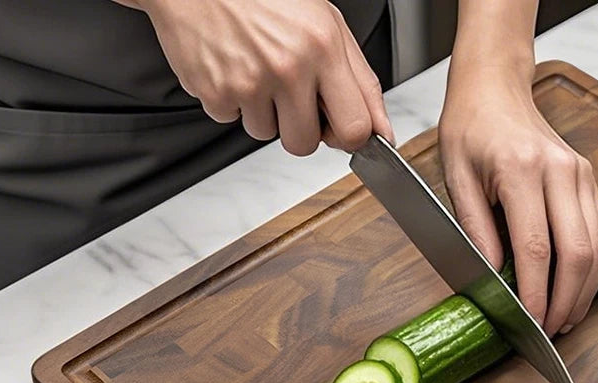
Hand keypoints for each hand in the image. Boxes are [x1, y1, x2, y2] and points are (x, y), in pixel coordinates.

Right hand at [128, 0, 393, 153]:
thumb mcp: (326, 23)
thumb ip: (360, 80)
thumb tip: (382, 131)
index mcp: (323, 47)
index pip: (355, 128)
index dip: (350, 138)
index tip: (341, 131)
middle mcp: (288, 66)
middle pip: (305, 144)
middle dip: (300, 130)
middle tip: (290, 97)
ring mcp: (250, 81)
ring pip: (266, 134)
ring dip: (263, 112)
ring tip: (256, 69)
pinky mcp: (215, 91)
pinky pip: (232, 120)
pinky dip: (231, 100)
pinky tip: (233, 66)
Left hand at [439, 60, 597, 335]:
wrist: (495, 89)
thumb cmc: (469, 131)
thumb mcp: (455, 178)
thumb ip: (475, 229)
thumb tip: (495, 276)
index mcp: (522, 170)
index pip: (536, 247)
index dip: (537, 292)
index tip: (532, 323)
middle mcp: (561, 171)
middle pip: (578, 251)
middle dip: (567, 299)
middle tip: (551, 331)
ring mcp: (582, 174)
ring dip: (586, 289)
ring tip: (567, 319)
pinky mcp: (590, 180)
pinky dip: (594, 267)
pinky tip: (579, 289)